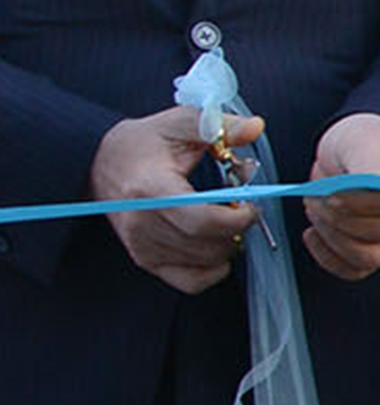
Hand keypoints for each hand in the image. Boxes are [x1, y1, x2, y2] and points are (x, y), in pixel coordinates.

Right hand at [91, 104, 256, 294]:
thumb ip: (220, 124)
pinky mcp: (144, 258)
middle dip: (238, 230)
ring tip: (228, 220)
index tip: (251, 204)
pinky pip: (189, 281)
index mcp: (151, 189)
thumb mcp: (180, 123)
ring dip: (227, 245)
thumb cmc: (143, 143)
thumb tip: (255, 127)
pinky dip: (212, 270)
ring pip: (202, 262)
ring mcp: (141, 244)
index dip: (238, 218)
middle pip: (206, 244)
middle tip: (244, 209)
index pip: (202, 220)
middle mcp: (142, 222)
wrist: (98, 162)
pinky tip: (217, 247)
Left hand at [298, 111, 379, 283]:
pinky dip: (328, 257)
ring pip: (370, 256)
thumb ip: (368, 167)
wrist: (351, 149)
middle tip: (315, 195)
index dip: (364, 203)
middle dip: (340, 216)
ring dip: (333, 236)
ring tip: (316, 209)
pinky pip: (355, 269)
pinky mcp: (379, 250)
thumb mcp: (364, 138)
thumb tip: (363, 191)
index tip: (334, 192)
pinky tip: (313, 234)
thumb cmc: (363, 138)